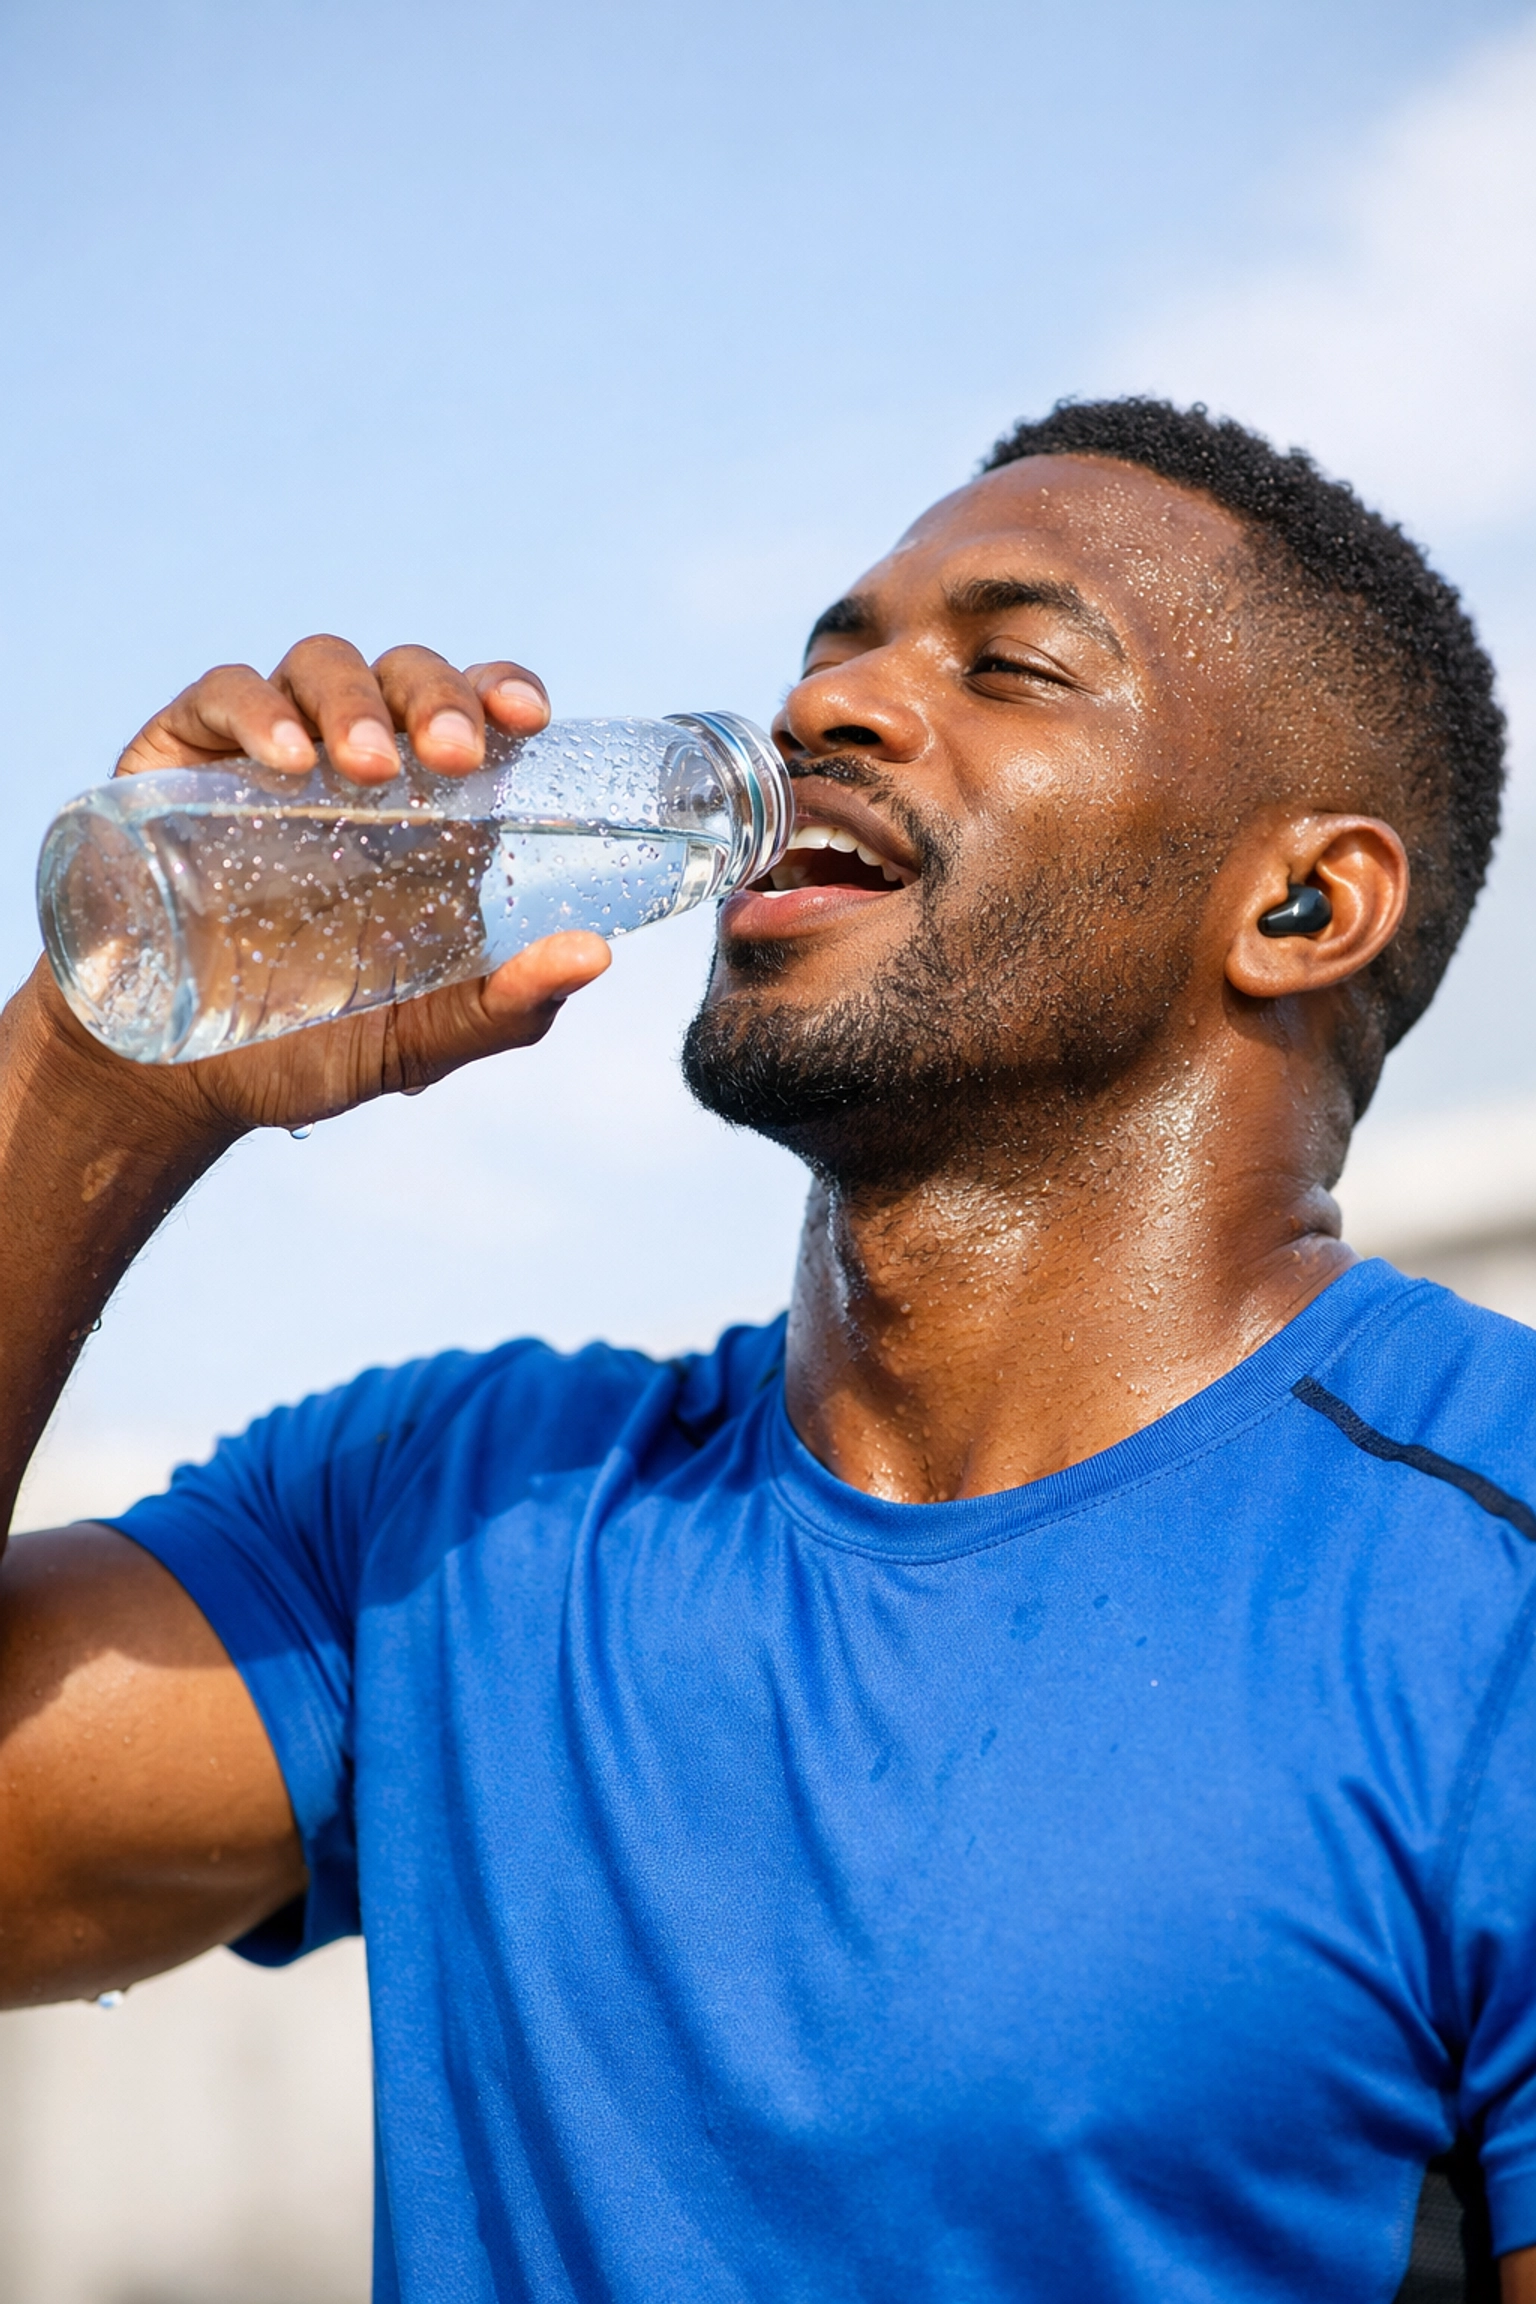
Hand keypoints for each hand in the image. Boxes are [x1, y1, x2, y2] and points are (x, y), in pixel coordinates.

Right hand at [44, 636, 610, 1136]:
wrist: (173, 1083)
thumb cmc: (305, 1050)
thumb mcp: (417, 1040)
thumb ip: (504, 1009)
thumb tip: (595, 956)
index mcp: (426, 813)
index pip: (474, 711)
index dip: (502, 689)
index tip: (528, 718)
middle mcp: (351, 766)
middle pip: (407, 676)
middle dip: (438, 696)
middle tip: (452, 757)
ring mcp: (264, 754)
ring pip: (322, 666)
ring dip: (355, 700)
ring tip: (367, 767)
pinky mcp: (181, 758)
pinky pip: (221, 695)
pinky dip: (257, 711)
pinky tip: (286, 762)